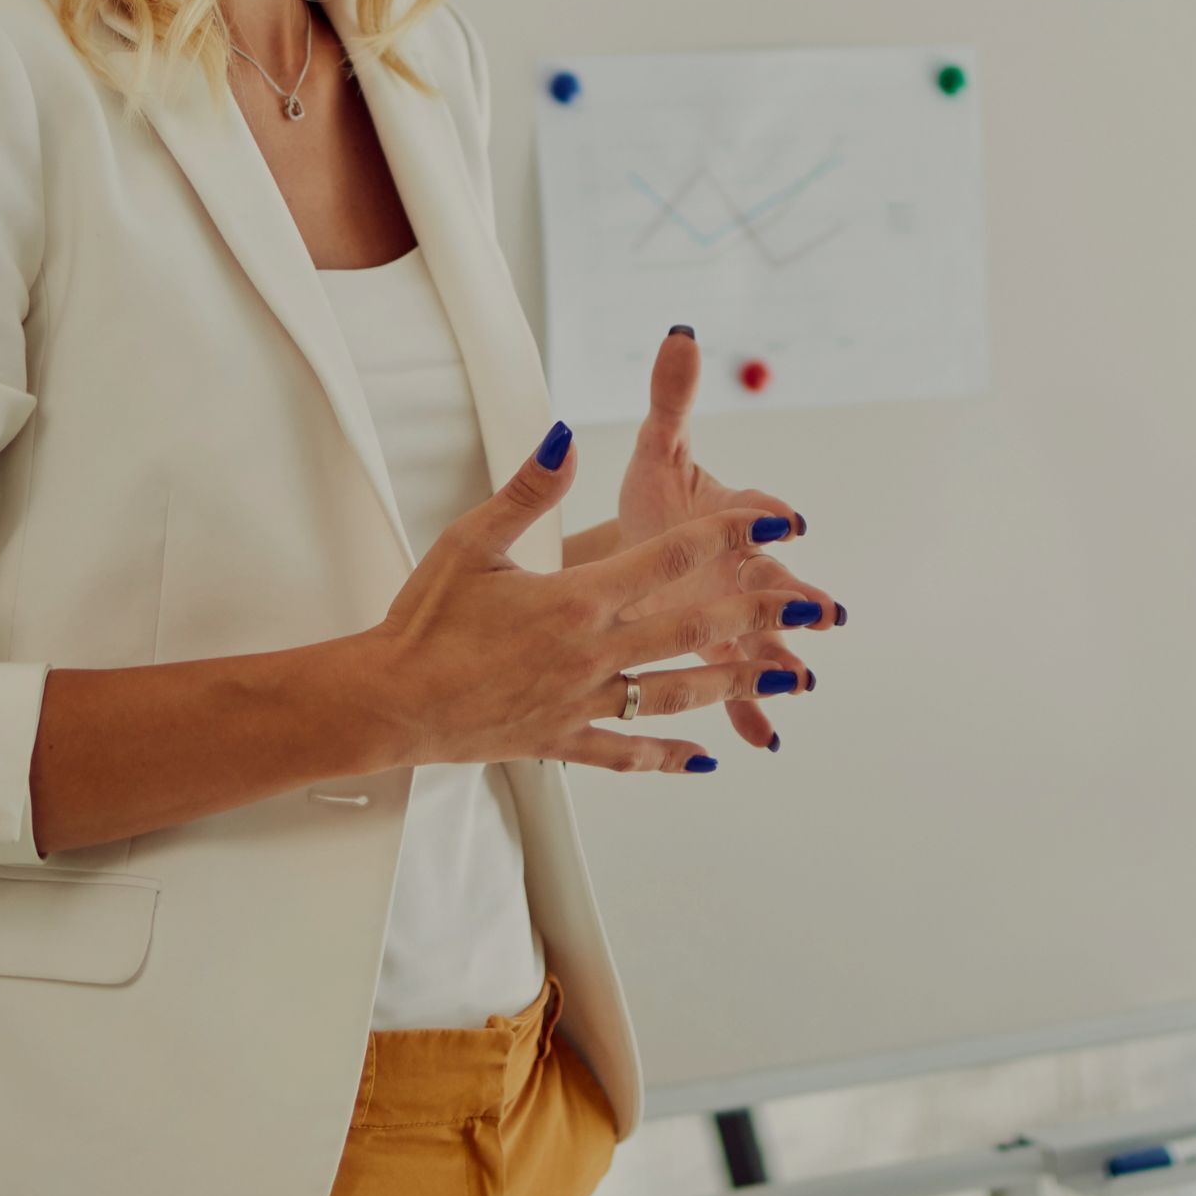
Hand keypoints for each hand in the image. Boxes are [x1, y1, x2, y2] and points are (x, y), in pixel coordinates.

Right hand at [370, 420, 829, 772]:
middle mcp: (589, 653)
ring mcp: (580, 702)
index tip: (774, 523)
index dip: (727, 536)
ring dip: (733, 684)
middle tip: (809, 606)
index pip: (667, 556)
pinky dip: (668, 755)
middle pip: (692, 629)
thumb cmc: (422, 620)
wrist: (386, 701)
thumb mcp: (470, 541)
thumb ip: (527, 490)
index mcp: (574, 597)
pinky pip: (627, 751)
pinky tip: (705, 758)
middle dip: (757, 615)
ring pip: (674, 693)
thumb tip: (567, 437)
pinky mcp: (563, 740)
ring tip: (783, 678)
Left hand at [611, 326, 834, 753]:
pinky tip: (764, 737)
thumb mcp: (659, 451)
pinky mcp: (720, 653)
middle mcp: (748, 568)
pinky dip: (753, 710)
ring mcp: (737, 615)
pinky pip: (739, 684)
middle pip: (776, 583)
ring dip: (784, 658)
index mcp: (736, 516)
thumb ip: (673, 397)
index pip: (758, 511)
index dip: (772, 514)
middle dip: (798, 599)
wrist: (636, 557)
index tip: (787, 518)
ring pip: (766, 639)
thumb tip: (680, 331)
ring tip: (800, 681)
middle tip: (824, 612)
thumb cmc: (656, 501)